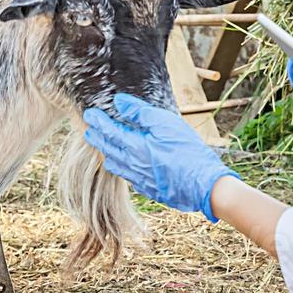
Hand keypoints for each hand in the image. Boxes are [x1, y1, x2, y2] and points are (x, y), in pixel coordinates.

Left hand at [82, 93, 237, 221]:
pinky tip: (126, 170)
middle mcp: (133, 165)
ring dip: (108, 156)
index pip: (110, 132)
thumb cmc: (187, 151)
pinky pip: (130, 178)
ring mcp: (141, 180)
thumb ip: (140, 113)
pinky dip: (122, 169)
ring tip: (103, 151)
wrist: (204, 185)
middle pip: (109, 150)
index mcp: (135, 147)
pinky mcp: (152, 189)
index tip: (89, 115)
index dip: (99, 122)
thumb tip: (119, 102)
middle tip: (89, 132)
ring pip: (118, 167)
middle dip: (98, 140)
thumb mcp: (165, 124)